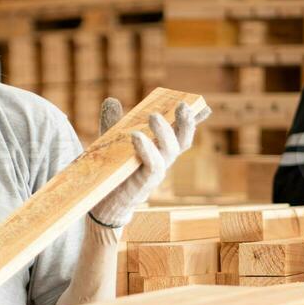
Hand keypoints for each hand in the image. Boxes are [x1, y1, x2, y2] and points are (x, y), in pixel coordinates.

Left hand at [90, 99, 209, 228]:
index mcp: (160, 150)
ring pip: (170, 151)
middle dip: (187, 122)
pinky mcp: (144, 185)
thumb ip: (113, 123)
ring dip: (165, 132)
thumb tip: (111, 100)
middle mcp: (163, 161)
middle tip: (182, 104)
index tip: (202, 104)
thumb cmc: (112, 173)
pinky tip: (137, 136)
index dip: (193, 120)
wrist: (101, 204)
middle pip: (183, 141)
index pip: (181, 133)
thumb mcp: (111, 144)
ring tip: (153, 115)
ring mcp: (155, 174)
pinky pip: (153, 166)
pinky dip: (147, 150)